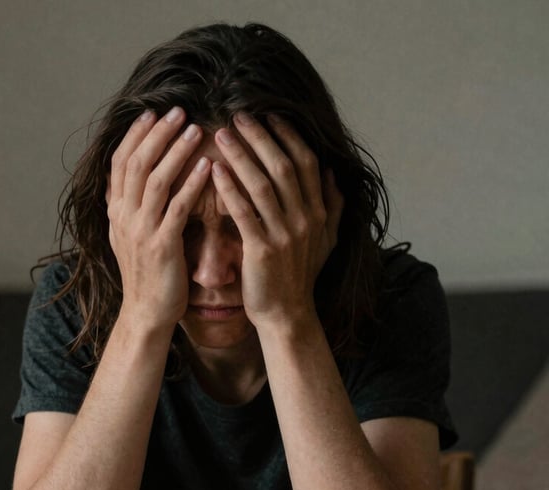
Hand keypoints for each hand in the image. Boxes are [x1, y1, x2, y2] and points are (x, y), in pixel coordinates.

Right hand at [106, 107, 210, 330]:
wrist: (147, 313)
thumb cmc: (147, 275)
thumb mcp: (127, 237)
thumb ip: (127, 207)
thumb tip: (126, 179)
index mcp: (115, 212)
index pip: (120, 162)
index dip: (136, 135)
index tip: (153, 113)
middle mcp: (123, 217)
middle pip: (136, 163)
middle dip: (157, 134)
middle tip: (178, 110)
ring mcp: (140, 231)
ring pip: (154, 180)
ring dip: (175, 151)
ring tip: (195, 129)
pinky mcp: (161, 246)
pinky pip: (176, 208)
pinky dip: (191, 184)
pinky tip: (208, 167)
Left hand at [211, 114, 343, 328]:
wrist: (287, 315)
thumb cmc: (300, 276)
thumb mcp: (326, 240)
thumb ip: (333, 205)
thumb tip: (334, 172)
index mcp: (319, 212)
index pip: (305, 162)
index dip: (287, 136)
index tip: (268, 114)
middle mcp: (306, 219)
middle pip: (283, 166)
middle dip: (260, 137)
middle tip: (238, 115)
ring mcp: (285, 235)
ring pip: (263, 185)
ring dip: (241, 156)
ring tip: (222, 135)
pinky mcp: (262, 251)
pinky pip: (244, 213)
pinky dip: (230, 190)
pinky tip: (215, 172)